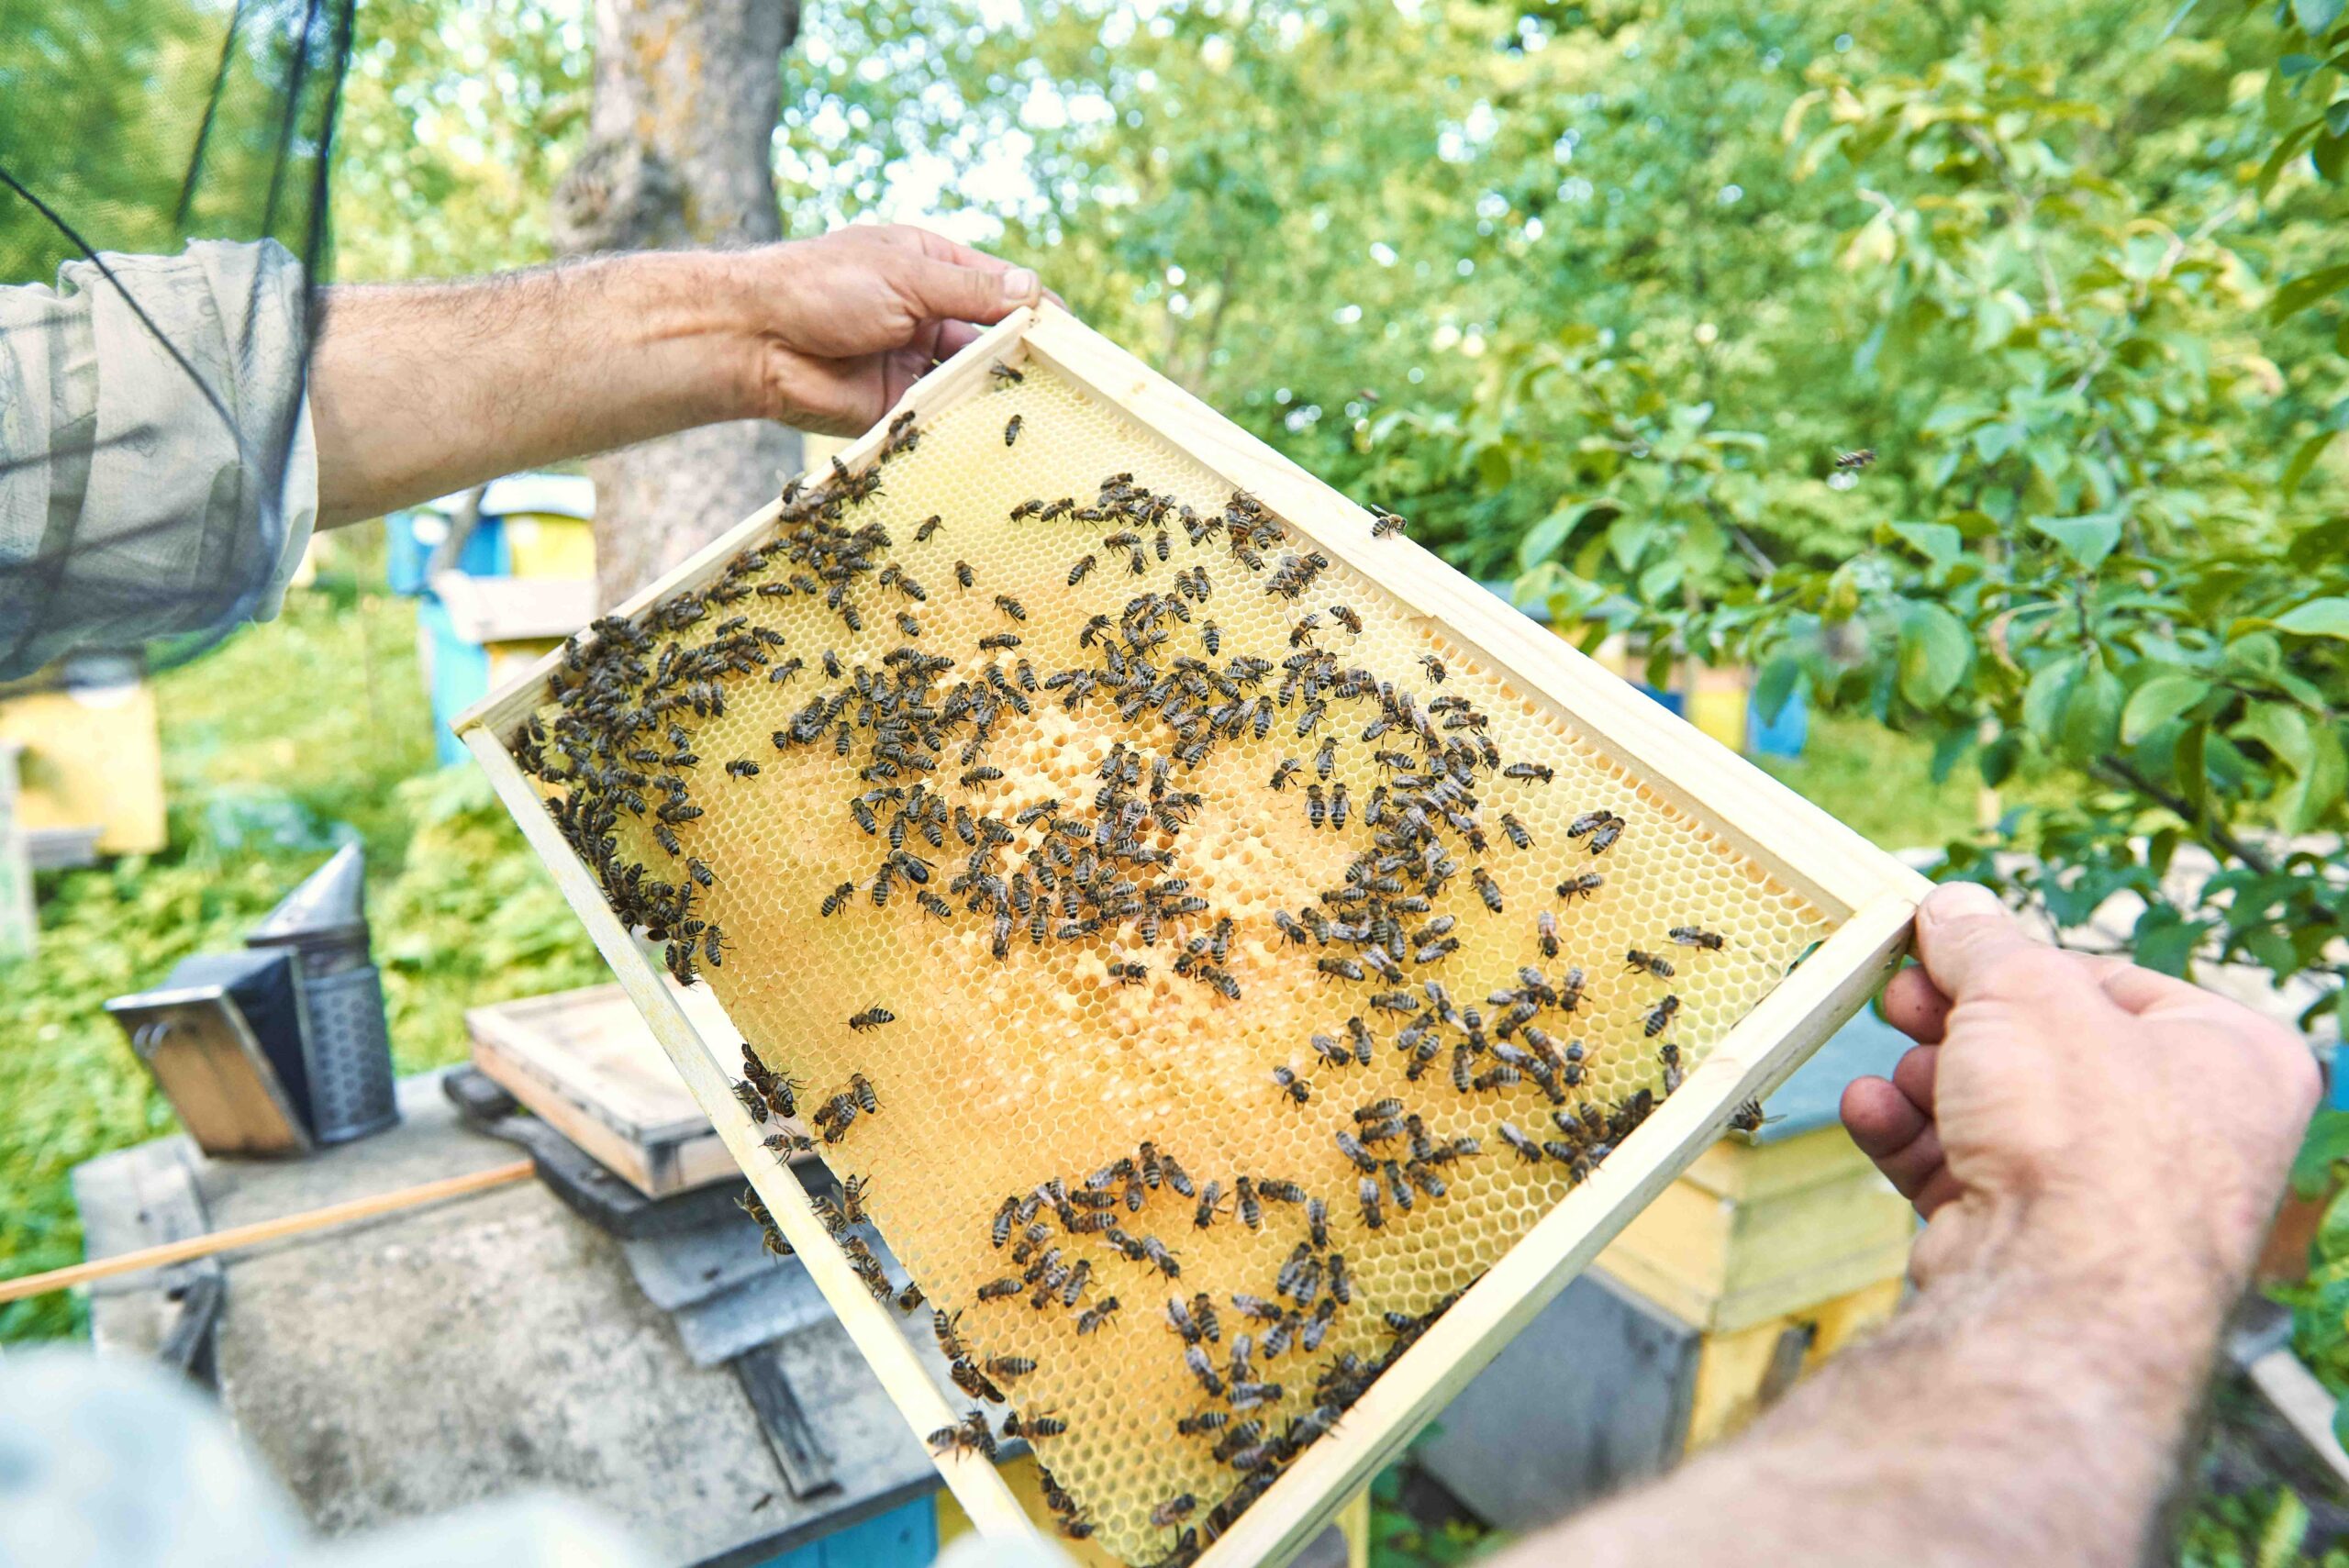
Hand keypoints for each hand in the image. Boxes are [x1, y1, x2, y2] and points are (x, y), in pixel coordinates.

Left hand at [716, 225, 1048, 436]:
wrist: (753, 340)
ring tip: (1038, 402)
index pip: (999, 287)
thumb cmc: (821, 286)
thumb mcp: (905, 275)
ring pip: (971, 377)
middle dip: (1023, 353)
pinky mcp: (897, 405)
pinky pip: (942, 414)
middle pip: (991, 336)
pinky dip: (966, 418)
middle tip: (1066, 376)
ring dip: (998, 387)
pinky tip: (995, 426)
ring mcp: (913, 360)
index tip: (1073, 334)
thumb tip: (1034, 291)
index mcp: (929, 267)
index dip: (1036, 308)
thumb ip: (971, 290)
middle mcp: (925, 312)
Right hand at [1842, 882, 2316, 1295]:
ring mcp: (2111, 1197)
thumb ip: (1980, 940)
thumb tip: (1951, 905)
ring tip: (1892, 1070)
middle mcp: (2188, 1133)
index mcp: (2233, 1058)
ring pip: (1997, 1110)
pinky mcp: (2038, 1243)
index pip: (2111, 982)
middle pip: (2042, 1048)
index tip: (1945, 946)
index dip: (2018, 963)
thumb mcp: (2024, 990)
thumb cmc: (2084, 1132)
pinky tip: (1870, 1112)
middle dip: (1955, 1023)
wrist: (2057, 1291)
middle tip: (1898, 995)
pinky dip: (1913, 1139)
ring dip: (1926, 1082)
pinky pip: (1967, 1170)